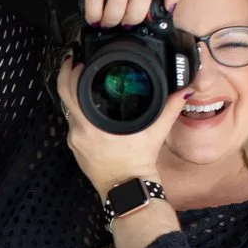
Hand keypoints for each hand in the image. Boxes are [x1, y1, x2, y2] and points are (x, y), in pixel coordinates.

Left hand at [56, 56, 188, 188]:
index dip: (70, 71)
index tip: (75, 59)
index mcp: (92, 125)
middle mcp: (79, 132)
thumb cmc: (138, 162)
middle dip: (67, 77)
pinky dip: (80, 112)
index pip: (70, 91)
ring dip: (74, 95)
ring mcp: (75, 140)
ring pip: (69, 110)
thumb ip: (170, 108)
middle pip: (64, 97)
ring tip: (84, 82)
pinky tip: (90, 107)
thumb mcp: (155, 132)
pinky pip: (74, 124)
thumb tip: (184, 91)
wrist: (127, 188)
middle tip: (73, 61)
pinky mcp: (76, 147)